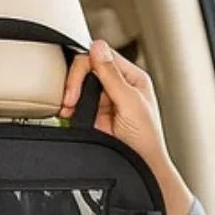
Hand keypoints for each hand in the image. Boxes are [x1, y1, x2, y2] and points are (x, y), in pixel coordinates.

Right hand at [61, 40, 192, 214]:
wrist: (139, 167)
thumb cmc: (145, 139)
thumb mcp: (131, 103)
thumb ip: (113, 76)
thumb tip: (97, 47)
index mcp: (132, 78)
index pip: (103, 56)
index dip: (86, 65)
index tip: (78, 83)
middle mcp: (118, 86)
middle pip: (88, 68)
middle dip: (75, 81)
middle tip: (70, 99)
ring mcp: (105, 100)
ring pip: (80, 85)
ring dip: (70, 94)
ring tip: (68, 108)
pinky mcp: (93, 115)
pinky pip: (76, 103)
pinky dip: (69, 107)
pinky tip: (68, 113)